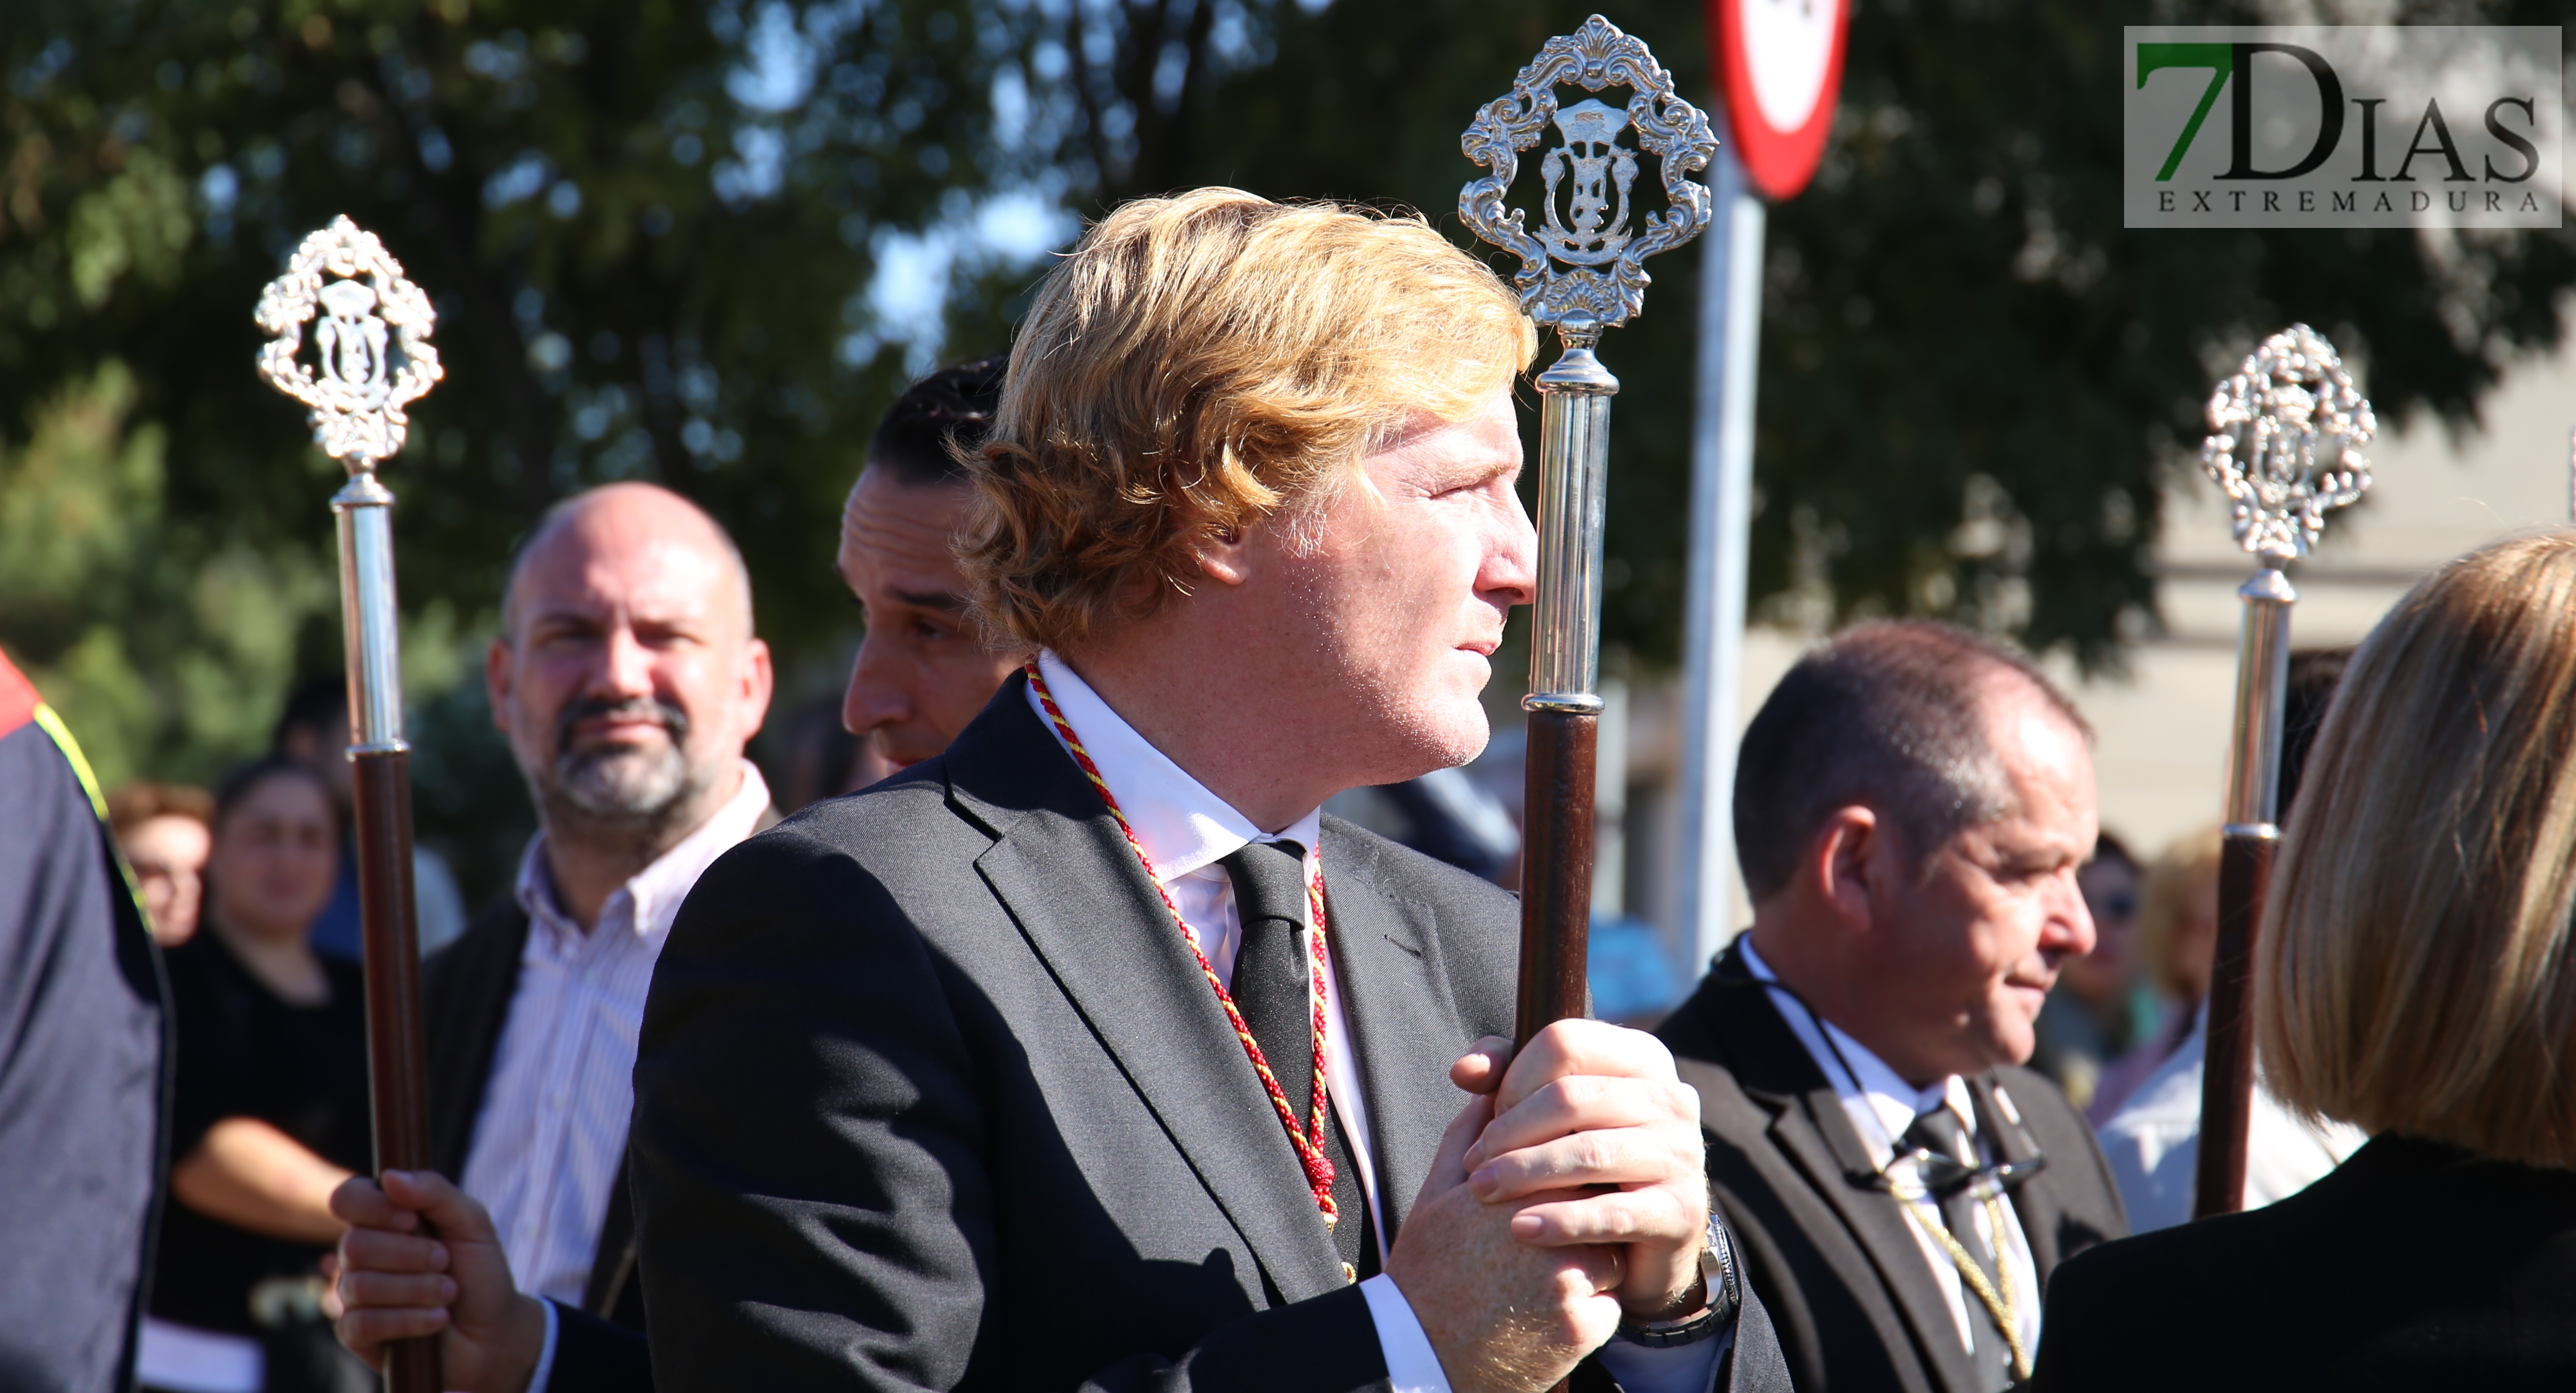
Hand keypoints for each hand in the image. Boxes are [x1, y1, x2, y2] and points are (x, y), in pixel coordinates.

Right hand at [327, 1170, 548, 1392]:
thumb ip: (435, 1192)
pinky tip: (437, 1319)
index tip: (413, 1220)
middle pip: (354, 1245)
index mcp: (384, 1220)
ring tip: (448, 1292)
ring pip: (359, 1285)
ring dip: (417, 1289)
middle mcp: (362, 1255)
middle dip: (411, 1255)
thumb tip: (389, 1177)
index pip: (348, 1198)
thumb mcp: (472, 1223)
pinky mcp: (357, 1334)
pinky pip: (361, 1323)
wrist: (494, 1330)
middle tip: (445, 1262)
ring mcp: (355, 1295)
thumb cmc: (480, 1272)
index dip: (373, 1208)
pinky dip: (408, 1320)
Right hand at [1382, 1076, 1625, 1392]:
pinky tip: (1546, 1315)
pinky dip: (1589, 1309)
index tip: (1551, 1186)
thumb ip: (1470, 1132)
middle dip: (1583, 1211)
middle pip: (1599, 1196)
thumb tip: (1494, 1084)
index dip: (1568, 1166)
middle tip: (1543, 1238)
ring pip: (1611, 1251)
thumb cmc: (1428, 1268)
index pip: (1575, 1149)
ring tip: (1539, 1280)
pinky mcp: (1581, 1323)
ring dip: (1590, 1261)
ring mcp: (1566, 1276)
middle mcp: (1544, 1223)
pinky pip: (1610, 1303)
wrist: (1420, 1352)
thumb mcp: (1437, 1192)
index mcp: (1512, 1181)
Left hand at [1459, 1022, 1711, 1322]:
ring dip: (1524, 1172)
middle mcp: (1672, 1097)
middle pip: (1569, 1097)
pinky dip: (1560, 1220)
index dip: (1515, 1077)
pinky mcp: (1681, 1211)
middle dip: (1509, 1130)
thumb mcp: (1553, 1108)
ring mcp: (1683, 1154)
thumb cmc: (1589, 1157)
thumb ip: (1507, 1076)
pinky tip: (1520, 1229)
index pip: (1565, 1042)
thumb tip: (1463, 1071)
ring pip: (1589, 1152)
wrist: (1647, 1236)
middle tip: (1474, 1163)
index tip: (1488, 1114)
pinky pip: (1612, 1213)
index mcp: (1643, 1057)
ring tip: (1482, 1190)